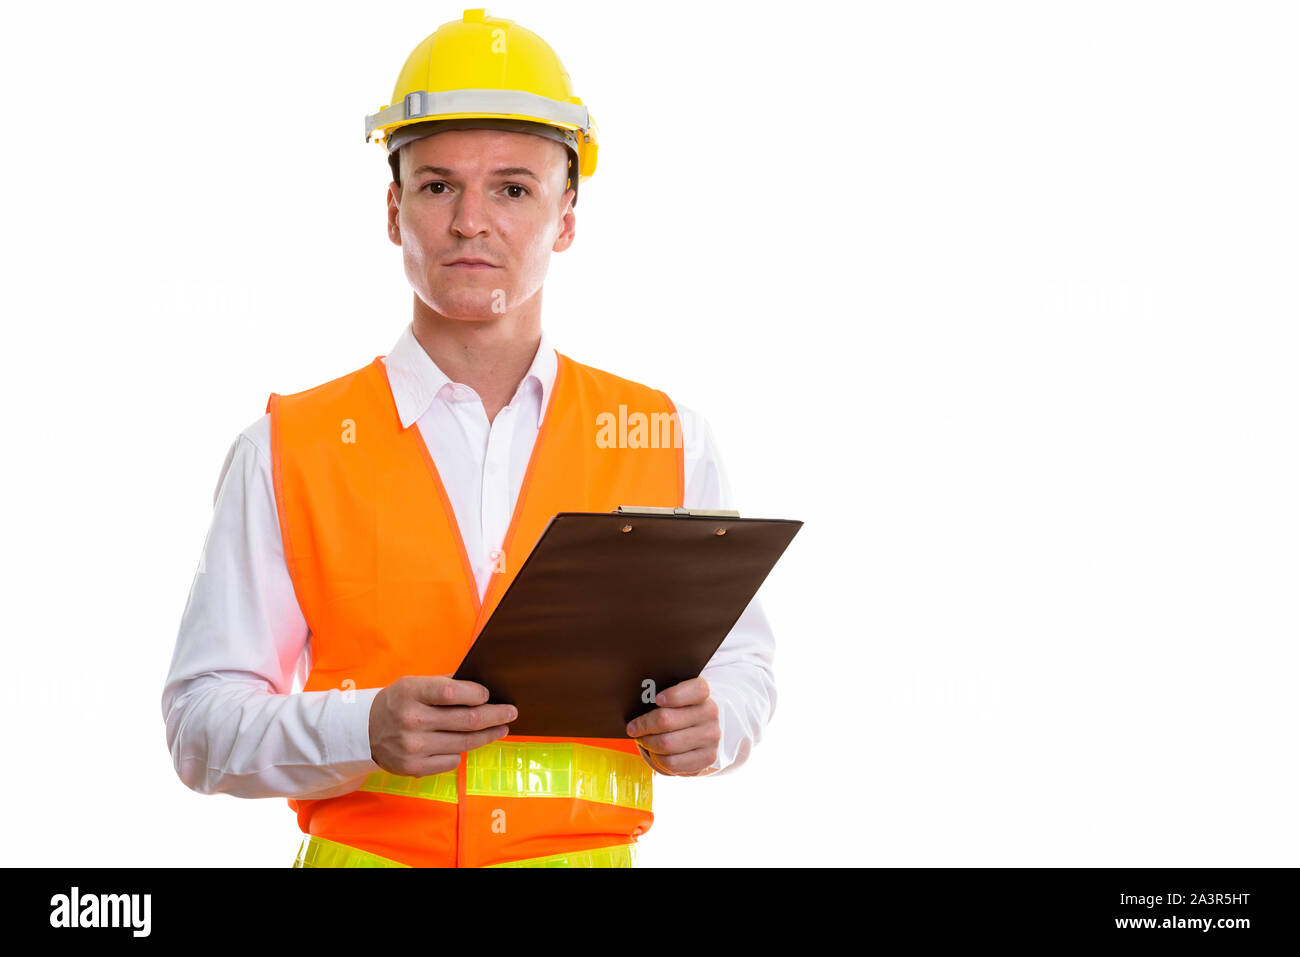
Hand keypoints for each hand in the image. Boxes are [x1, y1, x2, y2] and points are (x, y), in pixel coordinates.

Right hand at [368, 675, 514, 776]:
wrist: (363, 732)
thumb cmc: (397, 703)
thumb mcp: (413, 685)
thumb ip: (444, 686)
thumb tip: (482, 690)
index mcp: (410, 693)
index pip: (452, 692)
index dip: (476, 694)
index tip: (489, 695)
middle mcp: (411, 720)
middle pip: (467, 720)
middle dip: (495, 715)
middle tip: (511, 712)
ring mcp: (413, 747)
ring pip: (465, 743)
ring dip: (488, 735)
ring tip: (501, 728)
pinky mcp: (415, 768)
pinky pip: (452, 760)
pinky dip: (462, 751)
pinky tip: (466, 743)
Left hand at [625, 677, 719, 775]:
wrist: (694, 737)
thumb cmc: (675, 714)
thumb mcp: (668, 700)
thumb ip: (657, 698)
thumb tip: (636, 706)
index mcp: (701, 692)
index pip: (696, 689)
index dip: (675, 695)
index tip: (657, 700)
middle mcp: (710, 712)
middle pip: (667, 720)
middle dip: (644, 726)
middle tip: (633, 728)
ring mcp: (711, 735)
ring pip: (667, 743)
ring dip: (648, 744)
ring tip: (643, 741)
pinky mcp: (708, 757)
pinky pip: (673, 762)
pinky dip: (657, 759)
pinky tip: (655, 753)